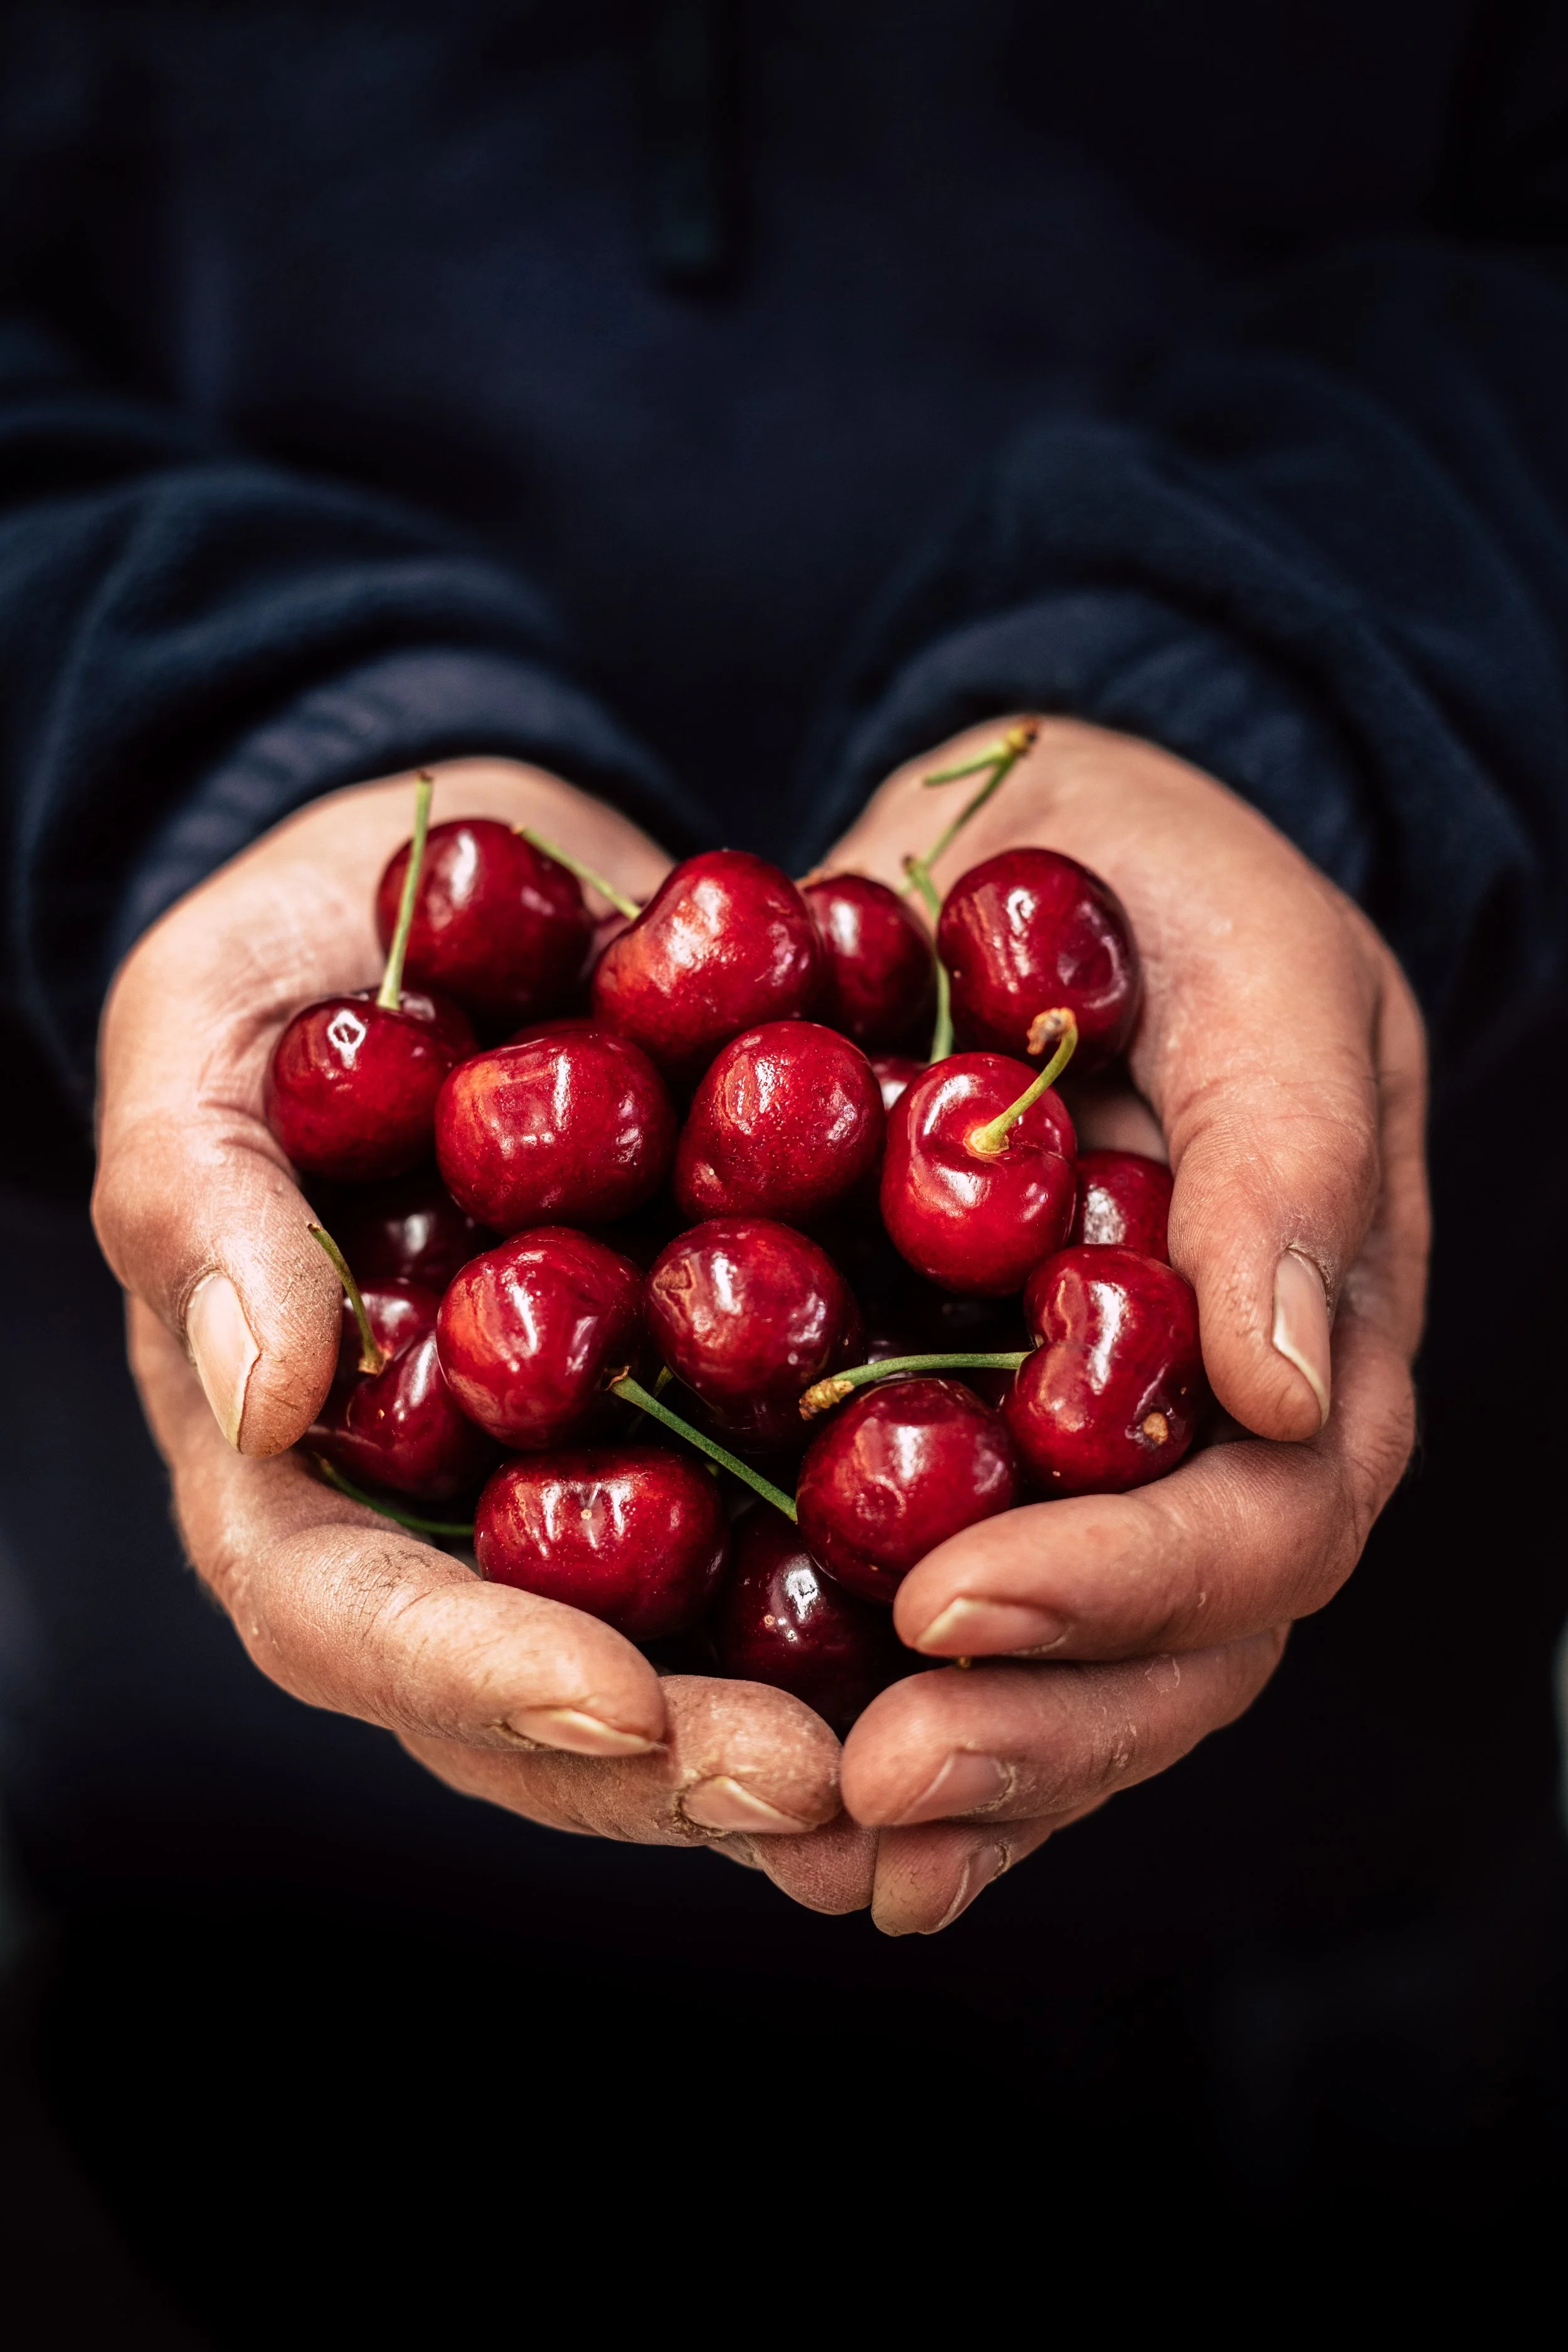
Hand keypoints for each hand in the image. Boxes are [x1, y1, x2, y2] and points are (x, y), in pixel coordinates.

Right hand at [95, 759, 875, 1913]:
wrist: (481, 892)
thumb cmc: (295, 964)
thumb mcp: (203, 1033)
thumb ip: (202, 1200)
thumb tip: (261, 1395)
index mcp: (296, 1455)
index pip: (348, 1617)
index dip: (474, 1676)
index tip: (616, 1706)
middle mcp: (452, 1504)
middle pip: (537, 1691)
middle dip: (672, 1755)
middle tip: (818, 1784)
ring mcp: (593, 1472)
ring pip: (687, 1648)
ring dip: (803, 1718)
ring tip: (935, 1747)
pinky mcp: (717, 1410)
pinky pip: (799, 1517)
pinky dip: (895, 1573)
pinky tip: (1015, 1595)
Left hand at [825, 716, 1428, 1932]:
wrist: (1060, 866)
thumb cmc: (1183, 897)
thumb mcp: (1267, 973)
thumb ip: (1291, 1161)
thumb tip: (1282, 1386)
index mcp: (1309, 1352)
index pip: (1259, 1526)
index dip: (1121, 1587)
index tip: (954, 1604)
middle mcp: (1210, 1452)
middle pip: (1168, 1657)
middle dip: (1027, 1737)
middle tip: (865, 1787)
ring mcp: (1094, 1474)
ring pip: (1065, 1686)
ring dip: (952, 1785)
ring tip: (811, 1846)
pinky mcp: (974, 1462)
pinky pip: (948, 1629)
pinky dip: (882, 1727)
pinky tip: (792, 1825)